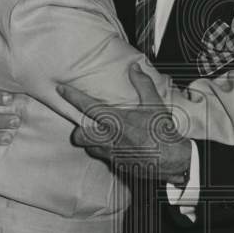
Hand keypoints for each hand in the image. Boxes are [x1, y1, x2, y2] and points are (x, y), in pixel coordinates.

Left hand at [57, 63, 191, 182]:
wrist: (173, 159)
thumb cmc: (163, 132)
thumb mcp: (155, 104)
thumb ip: (142, 84)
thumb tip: (134, 67)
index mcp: (117, 120)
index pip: (87, 106)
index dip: (72, 96)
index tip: (61, 89)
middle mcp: (110, 138)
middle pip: (80, 135)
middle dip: (79, 131)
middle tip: (85, 126)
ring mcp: (112, 153)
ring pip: (89, 148)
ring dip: (91, 142)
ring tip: (102, 136)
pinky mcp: (117, 165)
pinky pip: (103, 157)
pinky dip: (105, 151)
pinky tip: (117, 147)